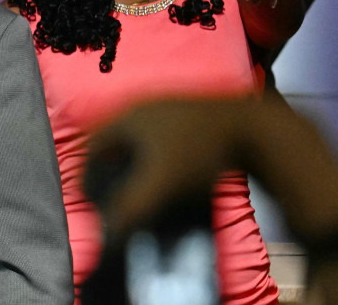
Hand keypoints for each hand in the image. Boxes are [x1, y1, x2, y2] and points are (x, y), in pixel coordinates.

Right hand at [83, 99, 239, 239]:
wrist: (255, 128)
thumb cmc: (199, 152)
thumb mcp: (161, 184)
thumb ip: (130, 208)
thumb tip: (106, 234)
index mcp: (126, 117)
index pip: (92, 147)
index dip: (85, 174)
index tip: (88, 198)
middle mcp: (142, 106)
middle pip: (113, 141)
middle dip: (108, 168)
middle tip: (110, 193)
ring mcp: (167, 107)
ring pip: (137, 138)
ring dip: (132, 162)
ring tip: (137, 186)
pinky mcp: (190, 114)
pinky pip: (159, 137)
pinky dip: (155, 157)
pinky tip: (168, 173)